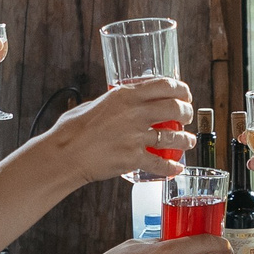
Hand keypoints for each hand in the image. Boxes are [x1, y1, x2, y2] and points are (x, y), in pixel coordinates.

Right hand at [42, 77, 191, 182]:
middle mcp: (134, 113)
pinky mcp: (133, 158)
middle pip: (175, 108)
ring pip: (174, 136)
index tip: (185, 94)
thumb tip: (122, 102)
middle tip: (188, 116)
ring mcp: (135, 136)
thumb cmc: (72, 129)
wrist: (65, 154)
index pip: (164, 84)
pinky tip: (177, 168)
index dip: (181, 89)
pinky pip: (161, 163)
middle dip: (187, 112)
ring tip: (189, 141)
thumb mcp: (95, 104)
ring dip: (186, 140)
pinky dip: (172, 167)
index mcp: (125, 95)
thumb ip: (114, 103)